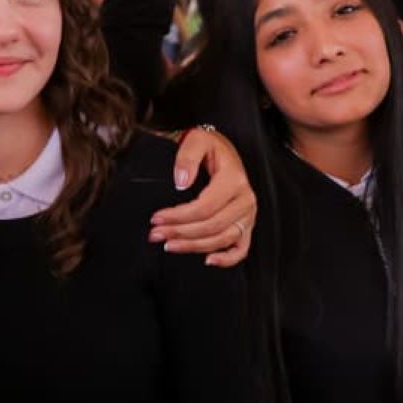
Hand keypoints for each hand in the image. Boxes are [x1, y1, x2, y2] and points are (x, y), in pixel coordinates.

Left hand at [154, 129, 255, 266]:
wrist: (223, 152)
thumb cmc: (209, 147)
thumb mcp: (196, 141)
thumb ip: (187, 158)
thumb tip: (181, 183)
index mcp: (234, 180)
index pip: (205, 207)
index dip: (179, 216)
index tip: (156, 218)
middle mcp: (245, 200)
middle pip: (212, 226)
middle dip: (180, 233)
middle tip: (155, 235)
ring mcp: (248, 215)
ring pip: (222, 239)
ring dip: (194, 247)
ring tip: (169, 245)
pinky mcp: (246, 225)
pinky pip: (241, 249)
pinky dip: (227, 259)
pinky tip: (207, 260)